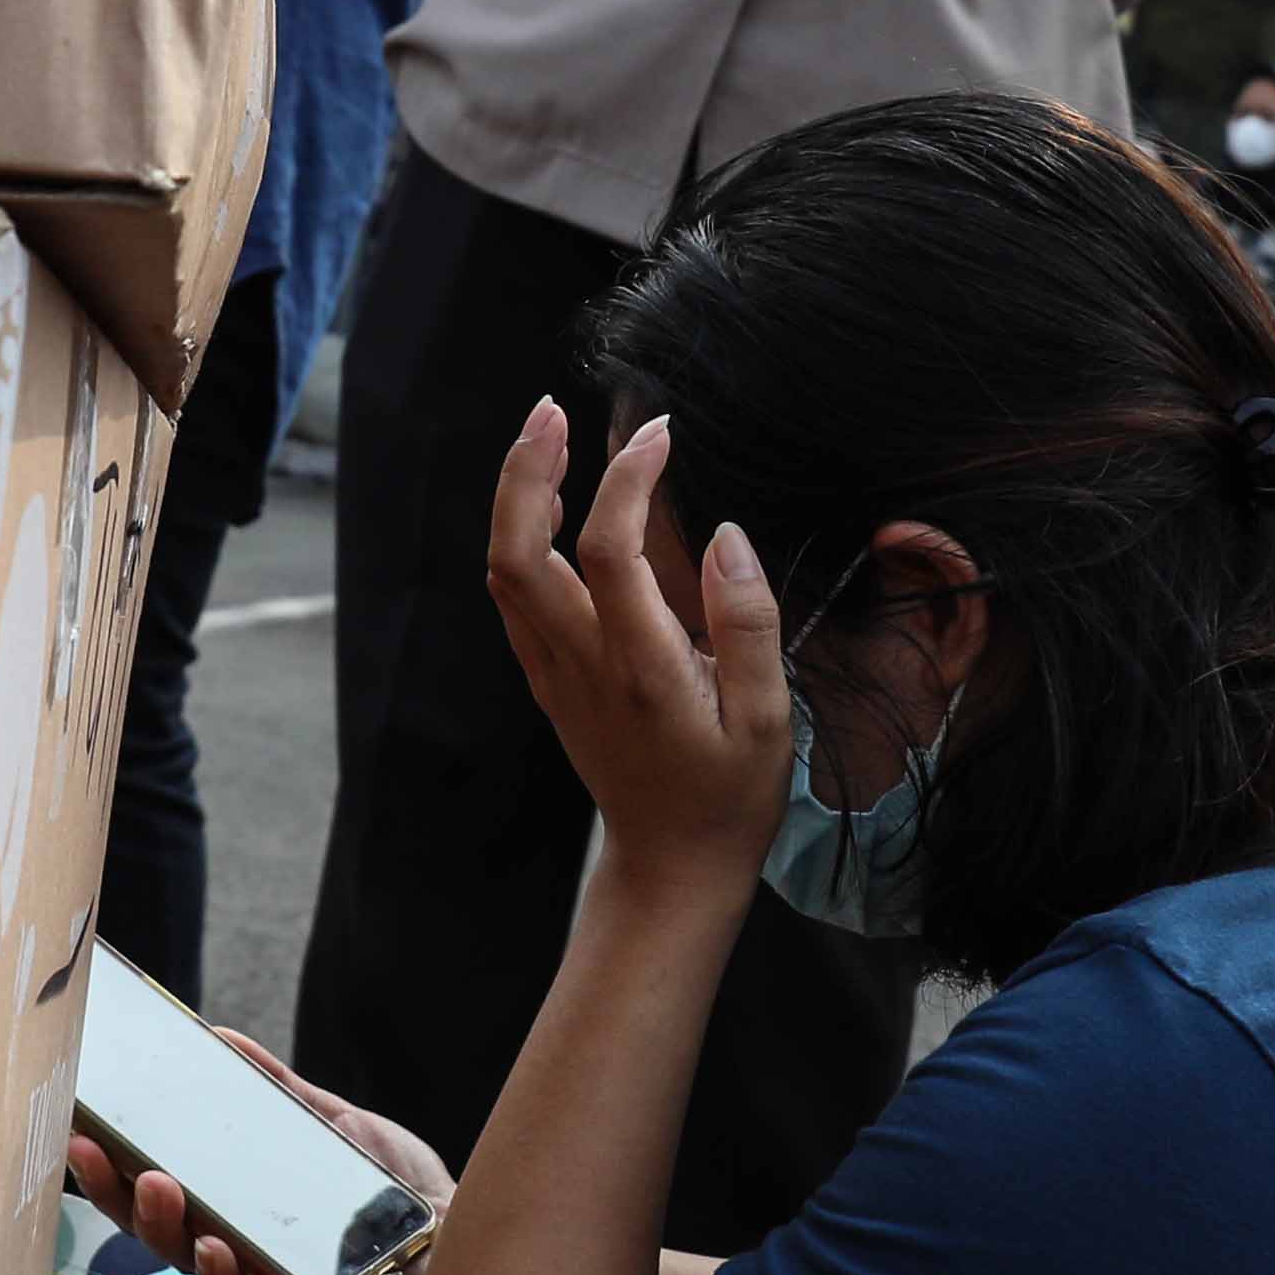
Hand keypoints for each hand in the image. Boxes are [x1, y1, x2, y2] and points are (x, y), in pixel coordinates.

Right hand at [69, 1038, 452, 1274]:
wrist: (459, 1228)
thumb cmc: (391, 1184)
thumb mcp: (328, 1121)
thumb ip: (275, 1088)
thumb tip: (221, 1038)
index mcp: (232, 1204)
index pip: (152, 1192)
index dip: (107, 1169)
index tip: (74, 1128)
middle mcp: (239, 1245)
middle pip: (156, 1231)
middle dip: (116, 1195)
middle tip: (92, 1152)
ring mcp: (269, 1274)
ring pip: (194, 1265)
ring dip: (166, 1227)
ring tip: (156, 1186)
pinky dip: (228, 1269)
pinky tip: (216, 1243)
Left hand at [485, 400, 791, 893]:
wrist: (671, 865)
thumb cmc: (730, 795)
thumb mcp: (769, 718)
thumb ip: (746, 624)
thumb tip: (726, 536)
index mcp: (642, 669)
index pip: (609, 551)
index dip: (626, 479)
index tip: (662, 434)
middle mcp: (582, 665)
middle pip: (518, 552)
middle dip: (526, 471)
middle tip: (553, 409)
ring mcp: (554, 673)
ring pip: (505, 570)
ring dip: (517, 497)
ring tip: (550, 436)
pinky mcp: (547, 680)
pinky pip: (514, 596)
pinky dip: (521, 536)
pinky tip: (551, 504)